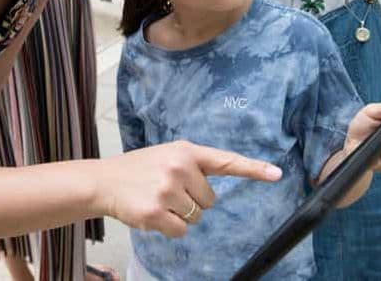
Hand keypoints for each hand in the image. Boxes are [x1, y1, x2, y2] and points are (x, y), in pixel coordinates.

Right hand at [94, 140, 281, 238]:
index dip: (253, 169)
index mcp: (185, 150)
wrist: (103, 181)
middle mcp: (179, 167)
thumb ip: (193, 164)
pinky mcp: (156, 213)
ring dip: (180, 215)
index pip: (225, 160)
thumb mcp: (167, 155)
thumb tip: (218, 180)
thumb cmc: (139, 169)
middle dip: (192, 201)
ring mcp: (167, 190)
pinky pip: (181, 230)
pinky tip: (152, 213)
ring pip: (197, 217)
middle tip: (167, 191)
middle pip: (210, 201)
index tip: (276, 174)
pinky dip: (169, 227)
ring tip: (157, 200)